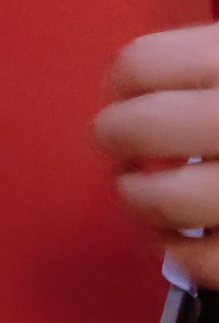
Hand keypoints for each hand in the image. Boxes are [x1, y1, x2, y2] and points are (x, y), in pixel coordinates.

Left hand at [95, 22, 218, 285]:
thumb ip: (201, 61)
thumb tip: (134, 77)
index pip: (142, 65)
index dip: (119, 82)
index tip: (121, 93)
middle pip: (142, 127)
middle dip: (118, 138)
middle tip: (118, 143)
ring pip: (168, 199)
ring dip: (139, 199)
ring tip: (143, 192)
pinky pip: (205, 261)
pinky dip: (180, 254)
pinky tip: (179, 237)